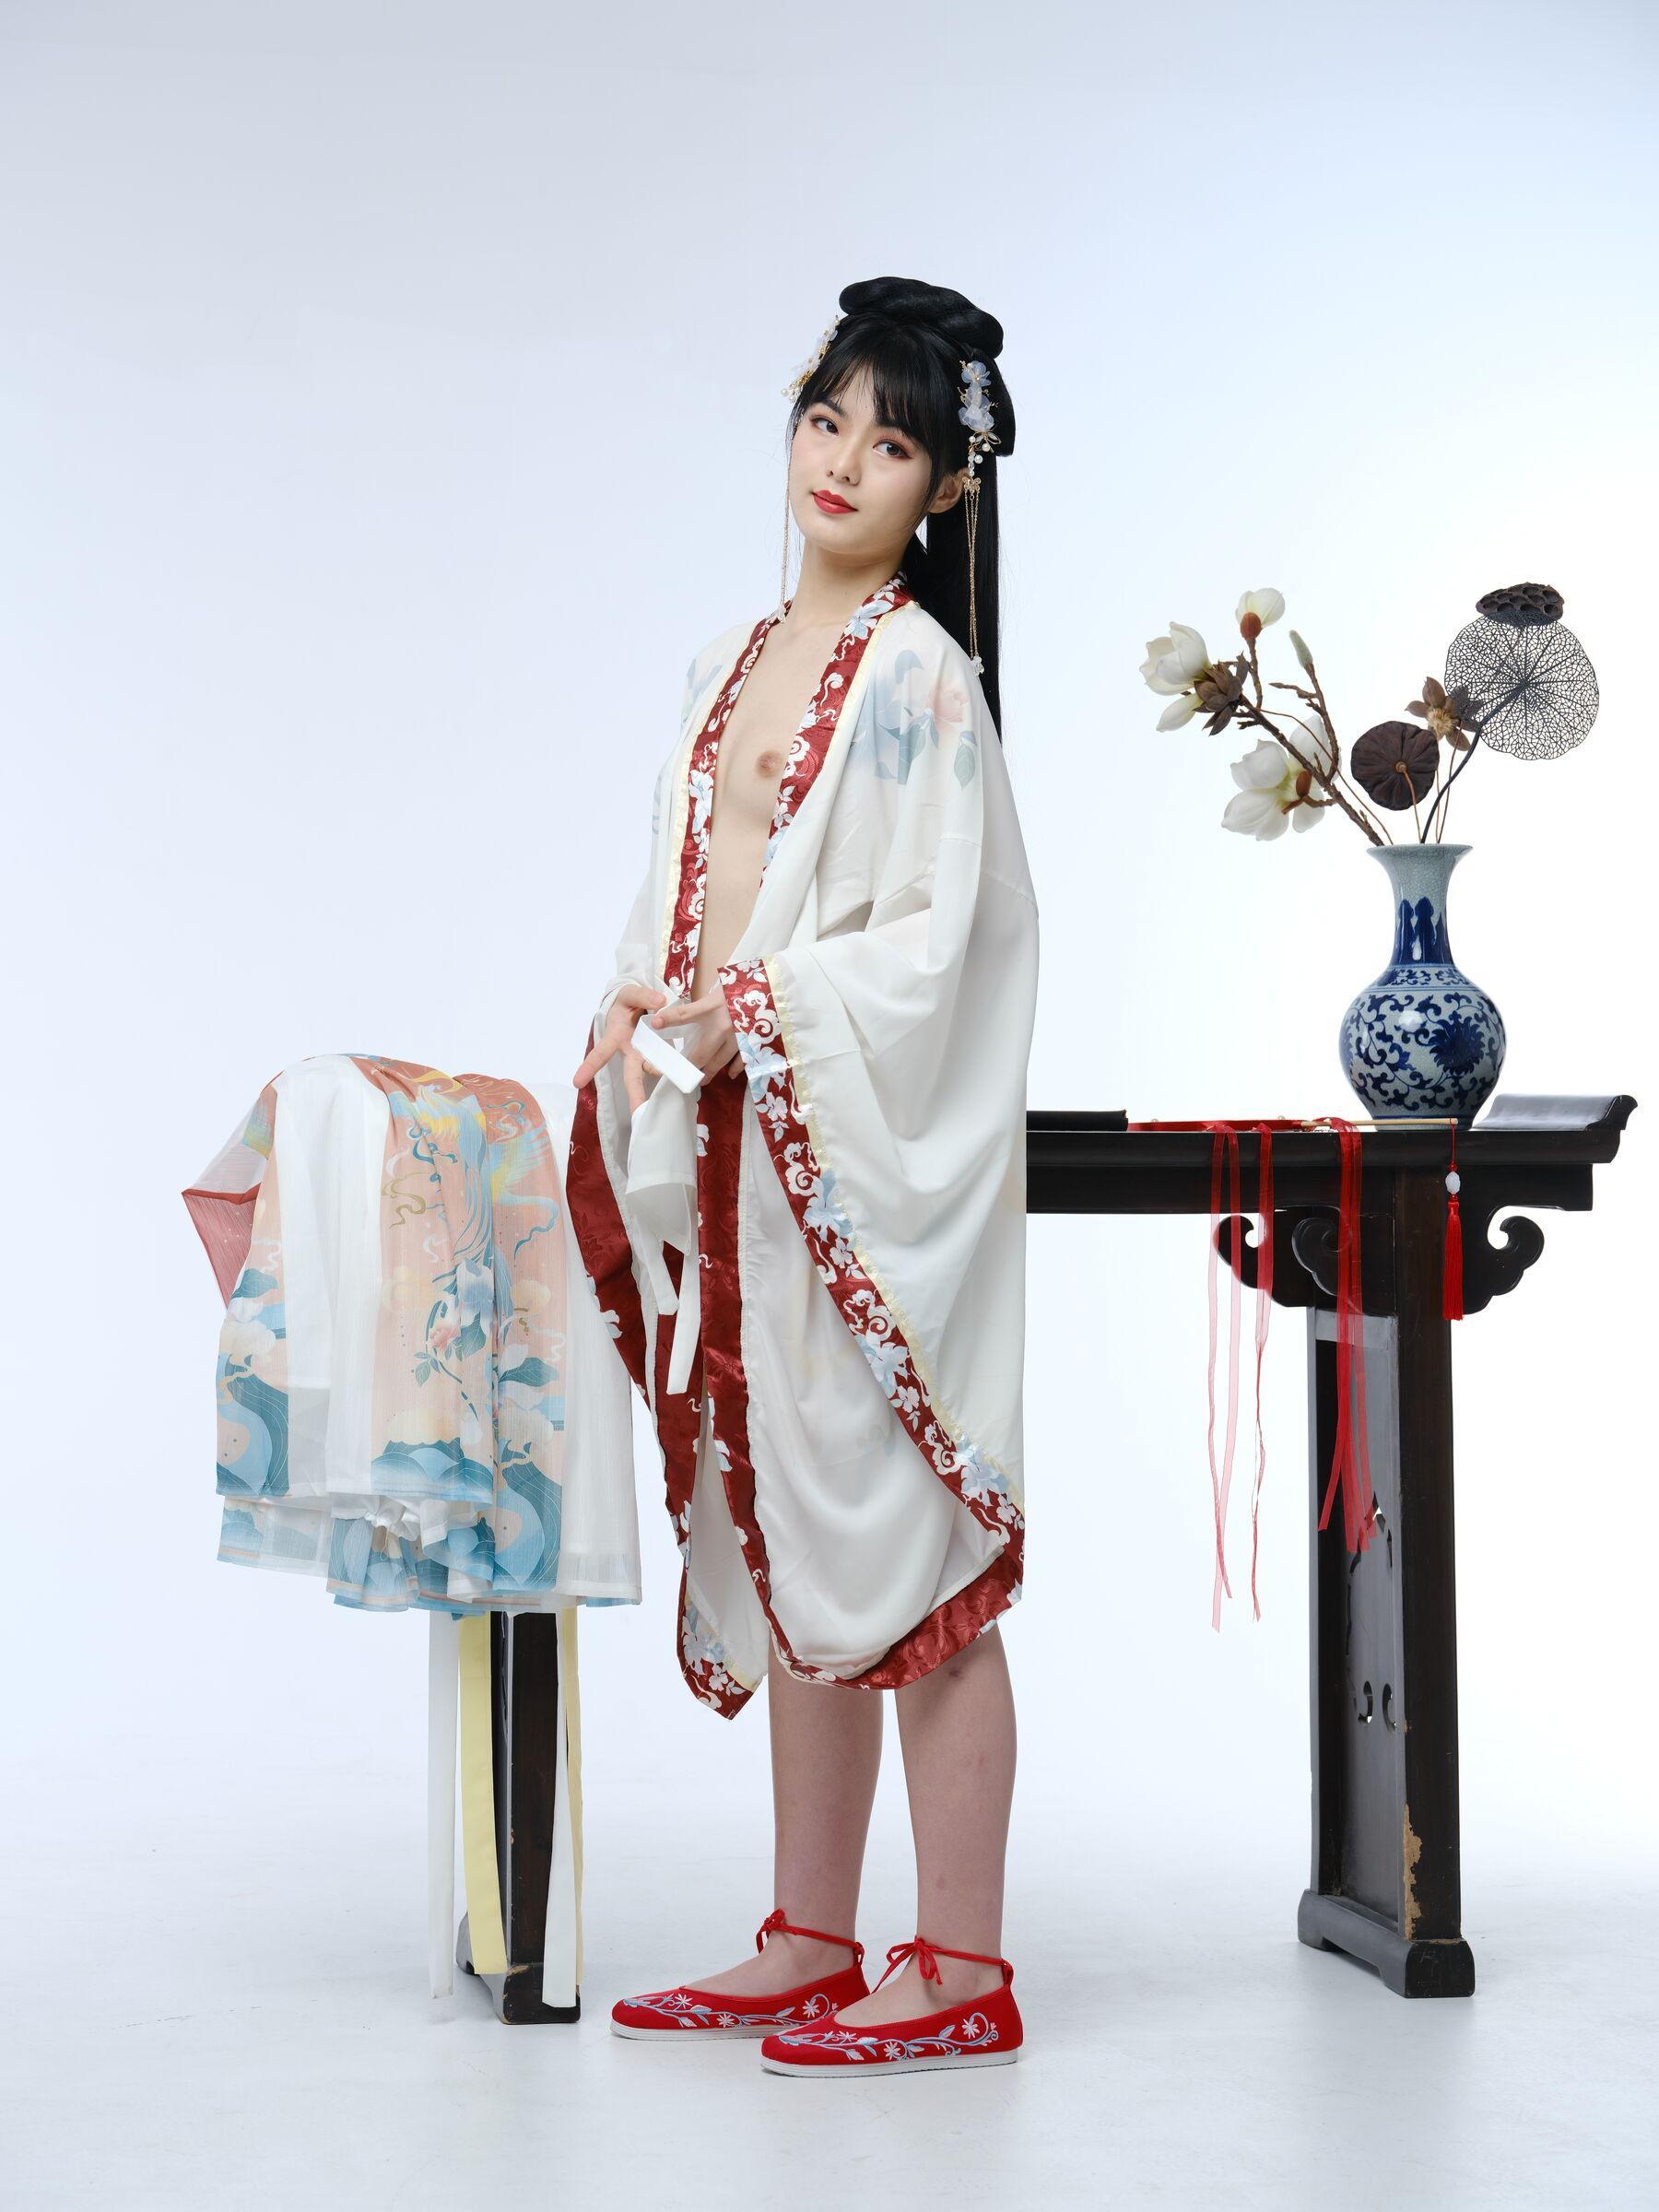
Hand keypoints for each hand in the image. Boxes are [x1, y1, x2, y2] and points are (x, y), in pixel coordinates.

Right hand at [571, 981, 668, 1114]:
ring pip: (654, 1070)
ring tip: (677, 1085)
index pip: (600, 1054)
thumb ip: (642, 995)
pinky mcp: (661, 1052)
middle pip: (631, 1076)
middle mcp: (631, 1051)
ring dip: (664, 1077)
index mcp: (616, 1038)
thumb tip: (659, 1002)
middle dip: (635, 1094)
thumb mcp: (630, 993)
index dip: (589, 1067)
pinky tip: (688, 1078)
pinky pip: (669, 1062)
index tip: (577, 1082)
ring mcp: (646, 1054)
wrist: (639, 1003)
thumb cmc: (628, 1001)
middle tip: (639, 1113)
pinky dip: (677, 1068)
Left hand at [645, 984, 744, 1085]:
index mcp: (713, 1007)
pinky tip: (730, 1074)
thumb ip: (706, 1004)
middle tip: (679, 1074)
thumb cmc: (745, 986)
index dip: (668, 1018)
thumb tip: (691, 1015)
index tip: (654, 1023)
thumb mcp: (721, 989)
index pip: (684, 1014)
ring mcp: (738, 1037)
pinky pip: (741, 1061)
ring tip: (701, 1080)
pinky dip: (735, 1069)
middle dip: (688, 1066)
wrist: (774, 987)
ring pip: (719, 1061)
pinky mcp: (752, 1043)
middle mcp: (724, 1025)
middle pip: (700, 1053)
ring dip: (708, 1072)